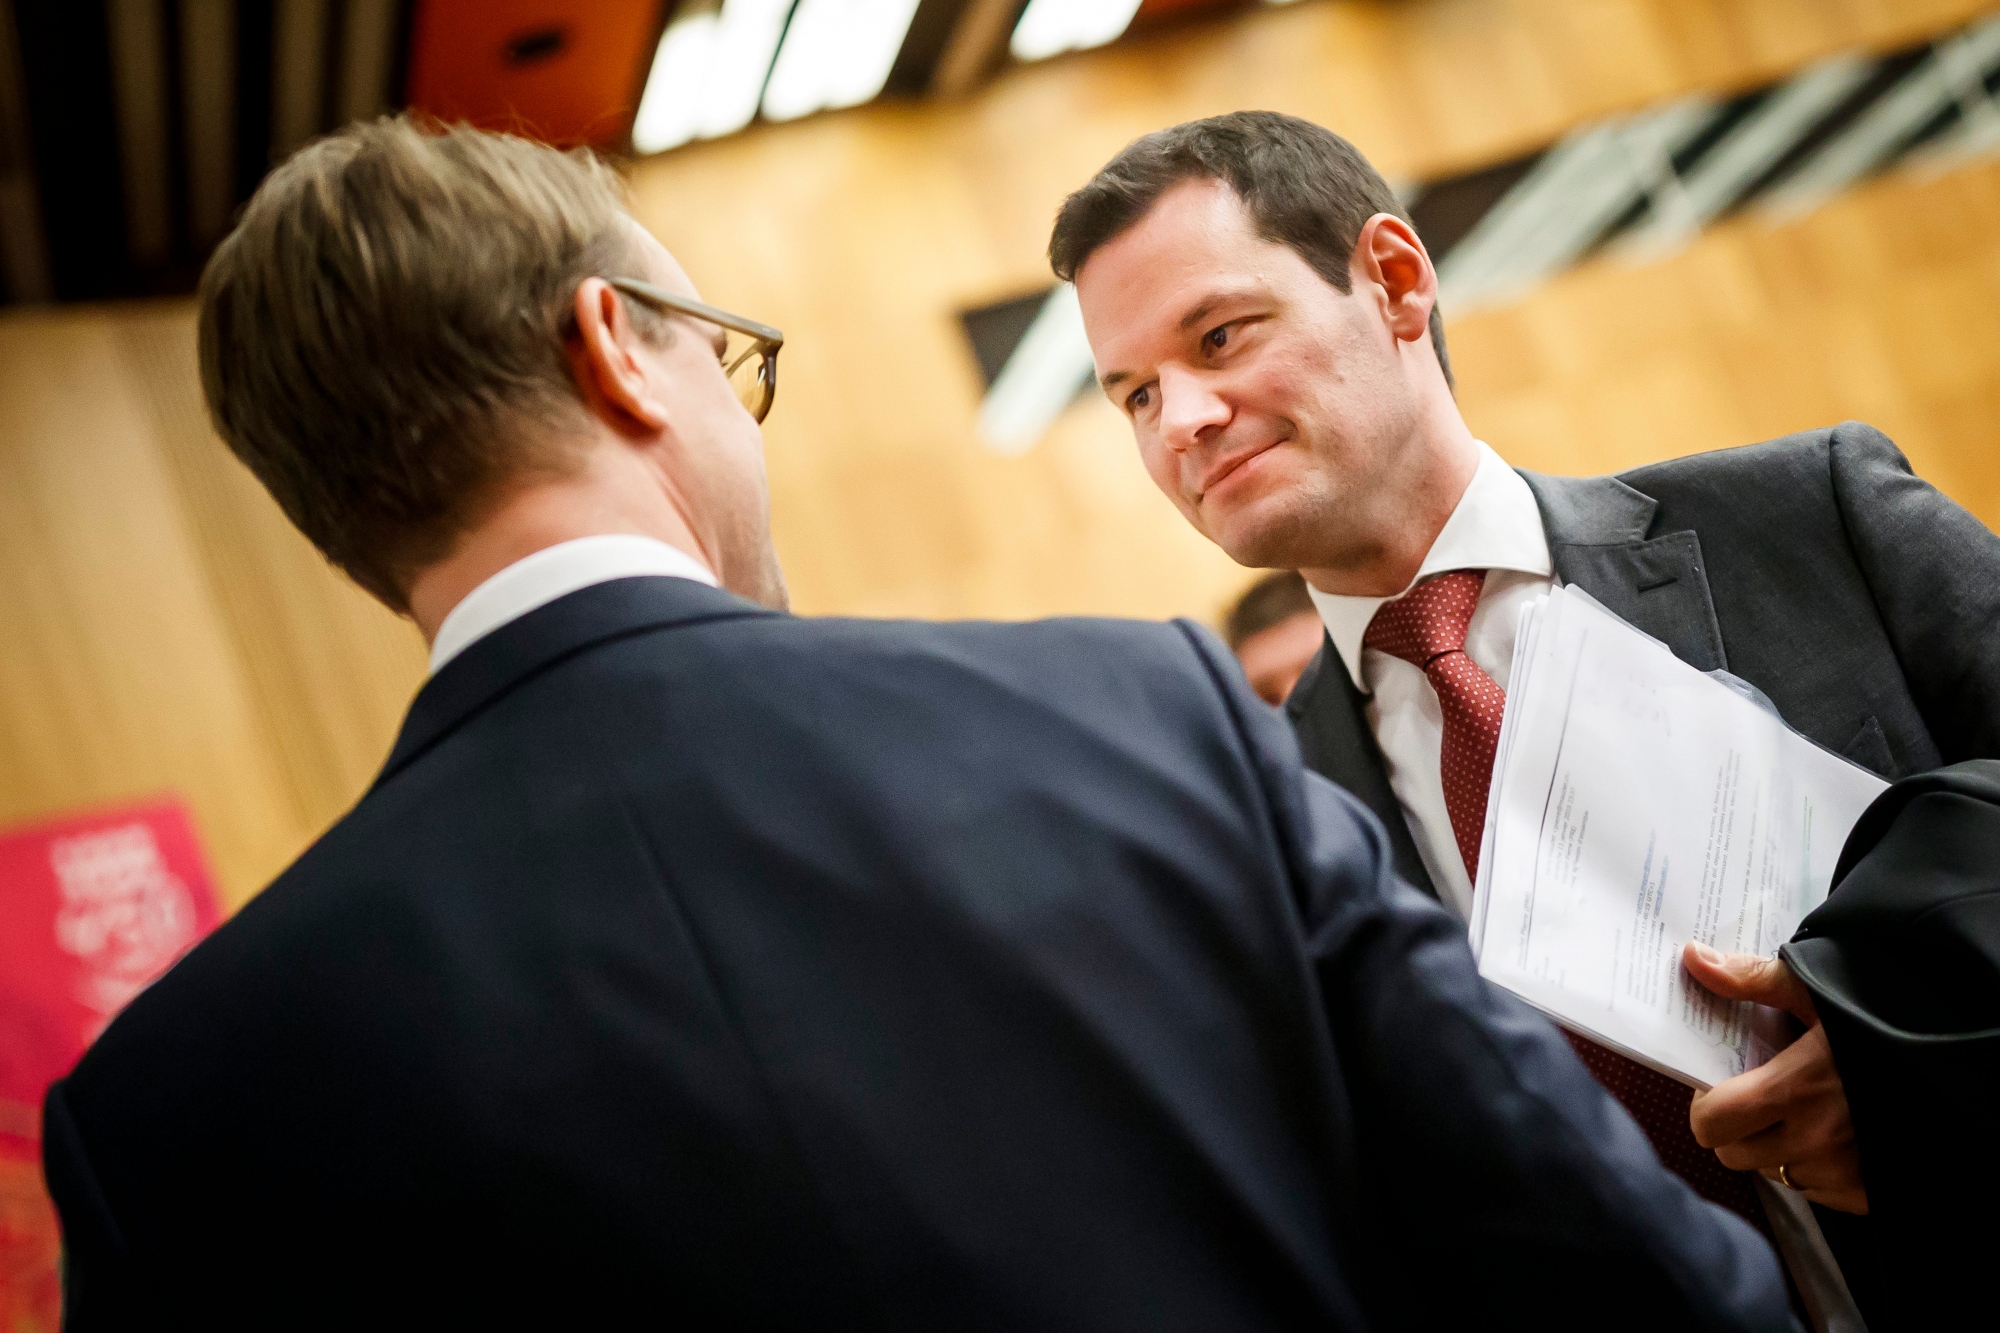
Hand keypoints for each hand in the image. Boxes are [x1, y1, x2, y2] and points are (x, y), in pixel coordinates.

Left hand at [1681, 942, 1867, 1214]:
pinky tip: (1834, 1133)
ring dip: (1775, 1148)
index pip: (1711, 1123)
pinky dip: (1814, 1166)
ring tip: (1801, 1111)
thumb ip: (1751, 979)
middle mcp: (1816, 1141)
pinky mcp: (1866, 1194)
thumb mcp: (1817, 991)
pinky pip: (1815, 1190)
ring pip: (1773, 1173)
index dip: (1706, 1104)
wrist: (1959, 1056)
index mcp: (1796, 1090)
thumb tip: (1694, 959)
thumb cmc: (1881, 1021)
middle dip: (1734, 1128)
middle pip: (1734, 1154)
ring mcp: (1843, 1173)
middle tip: (1756, 1098)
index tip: (1721, 1084)